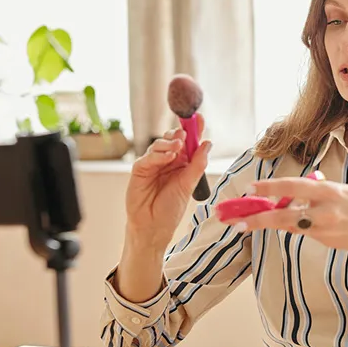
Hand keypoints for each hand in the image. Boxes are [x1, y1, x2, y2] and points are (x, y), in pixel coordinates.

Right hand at [124, 114, 211, 253]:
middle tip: (185, 132)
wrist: (153, 227)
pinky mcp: (140, 169)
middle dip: (179, 133)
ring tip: (178, 146)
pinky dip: (158, 154)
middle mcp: (167, 161)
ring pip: (159, 145)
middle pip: (173, 140)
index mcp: (181, 164)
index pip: (188, 143)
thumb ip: (197, 164)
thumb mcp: (188, 185)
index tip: (199, 119)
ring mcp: (153, 164)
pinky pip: (148, 157)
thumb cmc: (170, 209)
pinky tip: (168, 157)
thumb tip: (208, 143)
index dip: (193, 130)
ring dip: (170, 143)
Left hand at [219, 172, 347, 254]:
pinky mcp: (330, 243)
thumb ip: (325, 190)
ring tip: (247, 224)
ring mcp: (327, 230)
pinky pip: (309, 233)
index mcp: (329, 192)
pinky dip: (302, 227)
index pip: (293, 188)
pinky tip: (307, 224)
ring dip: (271, 225)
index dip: (270, 189)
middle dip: (257, 219)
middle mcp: (325, 212)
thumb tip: (307, 187)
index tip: (251, 189)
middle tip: (235, 221)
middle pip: (283, 217)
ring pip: (292, 227)